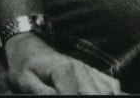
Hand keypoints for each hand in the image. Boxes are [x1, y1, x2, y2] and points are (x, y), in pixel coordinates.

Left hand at [4, 32, 120, 93]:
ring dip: (106, 97)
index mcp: (64, 71)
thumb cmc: (25, 67)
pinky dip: (114, 93)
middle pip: (97, 94)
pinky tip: (113, 97)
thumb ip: (44, 94)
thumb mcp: (26, 83)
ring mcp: (89, 69)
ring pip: (109, 89)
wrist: (29, 46)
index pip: (76, 96)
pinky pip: (112, 83)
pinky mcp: (92, 71)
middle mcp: (81, 69)